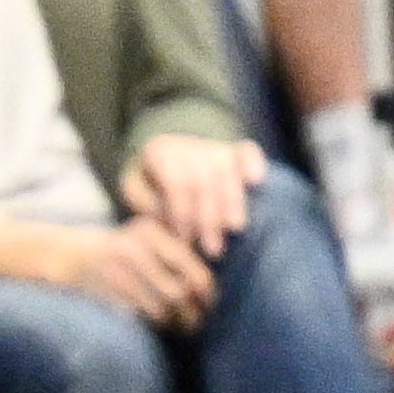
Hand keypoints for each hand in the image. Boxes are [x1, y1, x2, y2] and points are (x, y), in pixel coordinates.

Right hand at [64, 214, 220, 328]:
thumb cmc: (121, 250)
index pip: (191, 268)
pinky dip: (150, 323)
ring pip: (158, 308)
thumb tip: (209, 286)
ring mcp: (116, 272)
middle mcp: (134, 250)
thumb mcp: (146, 239)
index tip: (211, 304)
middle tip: (199, 323)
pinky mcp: (102, 292)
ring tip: (180, 327)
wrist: (68, 253)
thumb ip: (174, 253)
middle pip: (177, 293)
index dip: (207, 293)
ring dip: (172, 323)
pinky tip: (157, 326)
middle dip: (192, 314)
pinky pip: (135, 315)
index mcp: (151, 233)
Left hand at [119, 130, 262, 254]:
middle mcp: (187, 144)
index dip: (183, 212)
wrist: (158, 171)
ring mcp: (212, 146)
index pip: (177, 183)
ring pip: (227, 170)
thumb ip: (149, 206)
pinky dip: (253, 164)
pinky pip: (247, 152)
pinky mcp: (233, 151)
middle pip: (204, 180)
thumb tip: (169, 218)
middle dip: (210, 216)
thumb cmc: (148, 190)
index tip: (185, 239)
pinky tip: (255, 182)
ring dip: (232, 203)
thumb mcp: (137, 197)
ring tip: (234, 230)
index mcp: (159, 151)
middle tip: (212, 247)